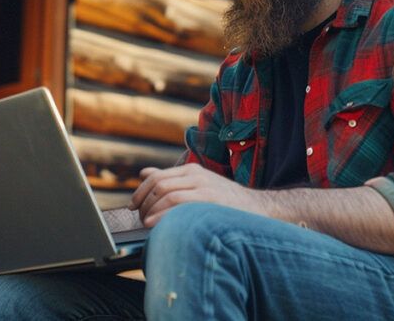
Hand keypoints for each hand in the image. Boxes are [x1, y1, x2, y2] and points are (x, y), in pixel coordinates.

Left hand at [128, 163, 262, 226]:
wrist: (260, 210)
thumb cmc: (226, 203)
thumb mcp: (199, 185)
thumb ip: (172, 179)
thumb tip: (144, 173)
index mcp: (192, 170)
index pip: (157, 176)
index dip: (140, 191)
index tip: (133, 206)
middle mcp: (196, 175)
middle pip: (158, 184)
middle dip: (143, 202)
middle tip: (138, 217)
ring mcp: (204, 186)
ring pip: (166, 192)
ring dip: (150, 209)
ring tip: (145, 223)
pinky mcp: (210, 199)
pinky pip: (178, 203)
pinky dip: (162, 213)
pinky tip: (154, 224)